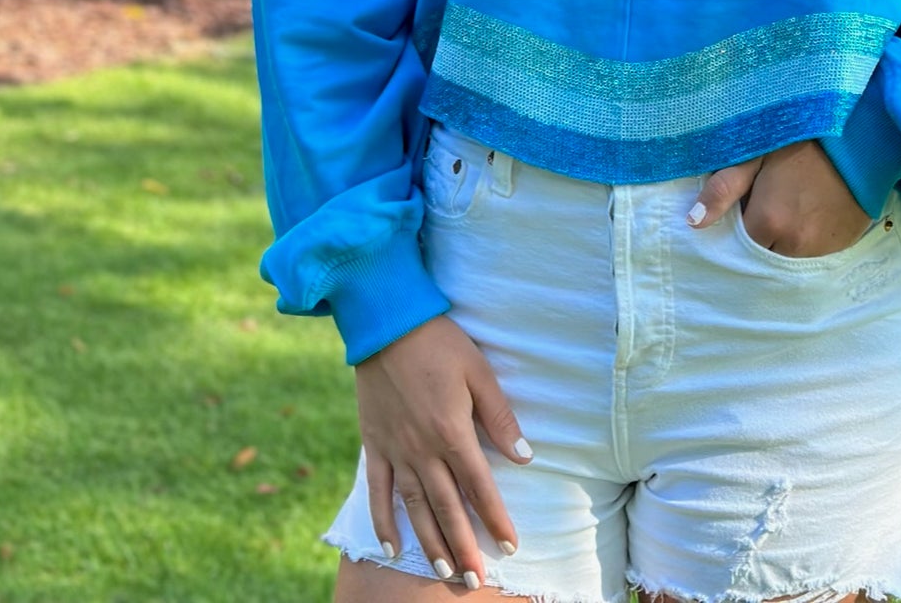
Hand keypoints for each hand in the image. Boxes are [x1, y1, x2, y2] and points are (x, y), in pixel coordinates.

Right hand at [354, 314, 532, 581]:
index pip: (479, 486)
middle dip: (464, 548)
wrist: (386, 323)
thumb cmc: (439, 342)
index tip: (510, 546)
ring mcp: (395, 451)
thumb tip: (526, 456)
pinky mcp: (374, 445)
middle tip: (475, 581)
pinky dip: (383, 521)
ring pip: (415, 508)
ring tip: (444, 573)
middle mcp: (422, 450)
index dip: (496, 519)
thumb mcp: (479, 372)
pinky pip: (378, 491)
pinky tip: (391, 548)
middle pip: (446, 508)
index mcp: (452, 432)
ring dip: (430, 543)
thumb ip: (500, 417)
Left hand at [688, 139, 872, 255]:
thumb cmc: (803, 138)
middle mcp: (794, 244)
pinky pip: (816, 253)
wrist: (860, 134)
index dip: (740, 223)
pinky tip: (811, 210)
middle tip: (769, 201)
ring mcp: (822, 248)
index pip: (739, 244)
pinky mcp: (844, 245)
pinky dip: (808, 240)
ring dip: (784, 240)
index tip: (747, 202)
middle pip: (765, 254)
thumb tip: (692, 222)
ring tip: (791, 204)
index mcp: (768, 222)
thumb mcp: (757, 154)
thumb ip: (724, 188)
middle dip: (761, 235)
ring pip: (790, 257)